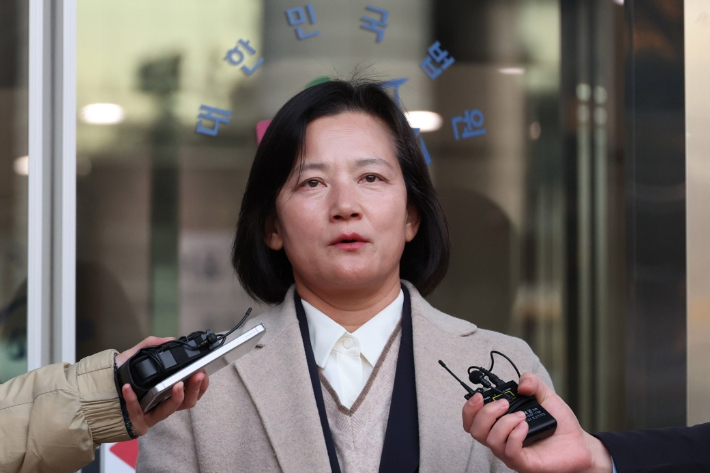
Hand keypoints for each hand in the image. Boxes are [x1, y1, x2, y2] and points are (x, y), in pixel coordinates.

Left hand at [115, 337, 209, 435]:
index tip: (203, 372)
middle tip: (197, 375)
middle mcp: (163, 403)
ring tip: (177, 384)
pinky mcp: (137, 422)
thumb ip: (152, 345)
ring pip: (170, 410)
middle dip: (195, 389)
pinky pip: (137, 411)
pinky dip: (133, 400)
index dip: (201, 385)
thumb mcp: (136, 356)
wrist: (98, 391)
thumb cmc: (120, 376)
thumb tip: (170, 339)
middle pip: (187, 402)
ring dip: (176, 397)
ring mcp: (151, 414)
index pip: (192, 391)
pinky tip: (128, 389)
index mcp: (168, 391)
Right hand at [461, 372, 612, 472]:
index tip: (479, 396)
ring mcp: (510, 453)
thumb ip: (533, 383)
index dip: (469, 408)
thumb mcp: (546, 396)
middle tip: (504, 404)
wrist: (579, 444)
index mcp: (501, 423)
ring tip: (522, 416)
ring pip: (490, 440)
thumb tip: (521, 383)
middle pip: (475, 430)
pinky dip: (515, 435)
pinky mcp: (523, 463)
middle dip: (486, 413)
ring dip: (504, 423)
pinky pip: (509, 451)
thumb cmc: (560, 424)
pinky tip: (526, 426)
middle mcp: (502, 439)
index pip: (472, 420)